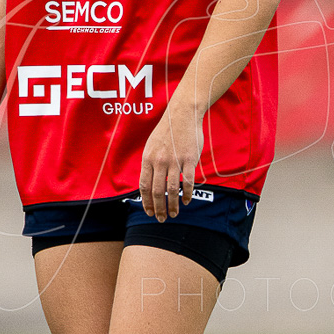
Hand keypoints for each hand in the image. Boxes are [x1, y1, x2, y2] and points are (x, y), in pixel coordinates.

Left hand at [139, 101, 203, 219]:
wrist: (182, 114)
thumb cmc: (167, 131)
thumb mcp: (151, 146)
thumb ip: (149, 164)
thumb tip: (148, 183)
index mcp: (147, 158)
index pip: (144, 186)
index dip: (146, 202)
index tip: (149, 212)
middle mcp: (159, 161)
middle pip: (156, 191)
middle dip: (158, 208)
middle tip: (161, 219)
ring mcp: (174, 160)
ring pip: (172, 190)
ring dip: (172, 205)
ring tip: (173, 214)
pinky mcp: (189, 159)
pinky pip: (188, 181)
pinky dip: (187, 194)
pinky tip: (186, 201)